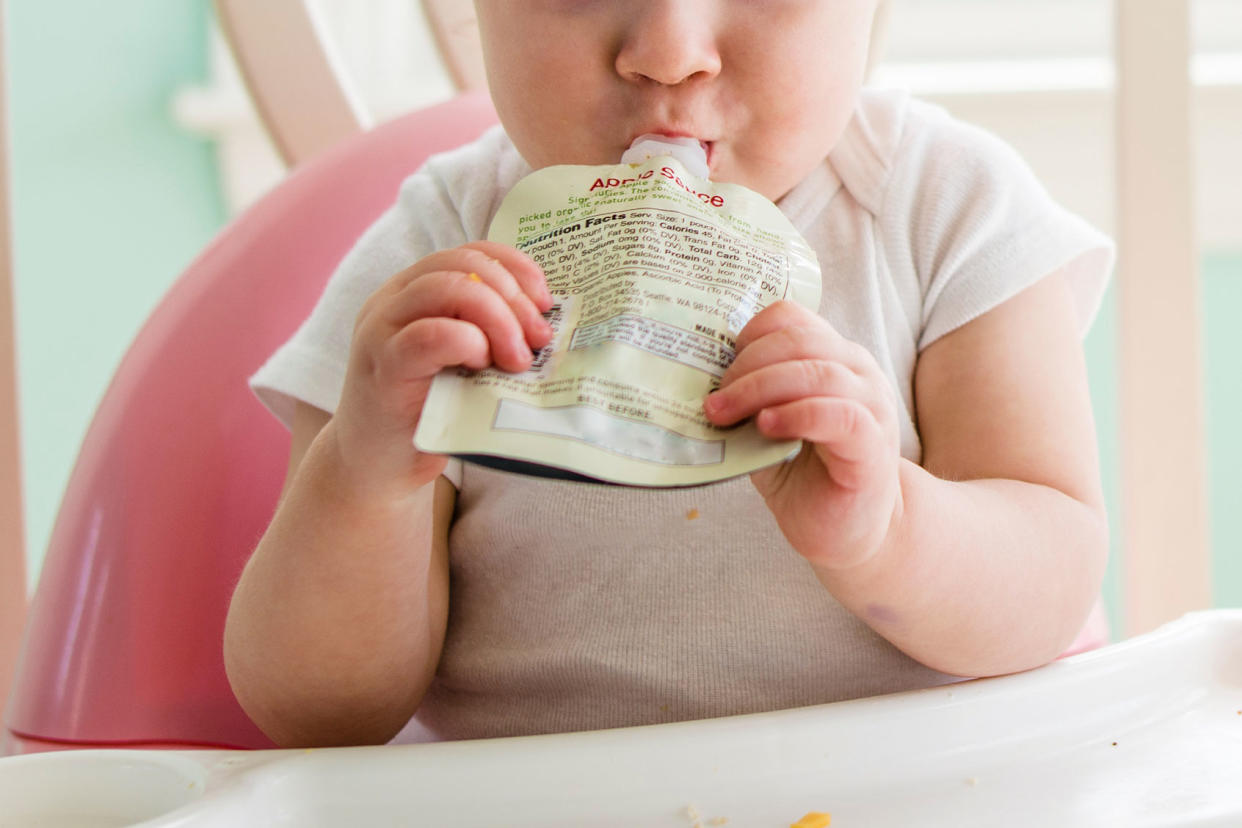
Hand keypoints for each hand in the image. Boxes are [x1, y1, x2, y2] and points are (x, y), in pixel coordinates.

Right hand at [331, 241, 552, 494]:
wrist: (377, 466)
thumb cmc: (428, 412)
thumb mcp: (463, 362)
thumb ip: (489, 334)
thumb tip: (550, 324)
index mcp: (414, 291)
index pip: (470, 252)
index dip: (515, 267)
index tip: (545, 301)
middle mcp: (393, 300)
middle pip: (463, 264)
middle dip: (514, 297)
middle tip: (539, 339)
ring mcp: (383, 330)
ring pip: (448, 287)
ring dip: (497, 318)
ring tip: (516, 358)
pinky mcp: (384, 368)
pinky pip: (429, 335)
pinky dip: (467, 342)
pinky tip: (481, 365)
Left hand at [703, 301, 902, 568]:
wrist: (848, 531)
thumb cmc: (807, 478)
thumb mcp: (767, 430)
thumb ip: (747, 403)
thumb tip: (697, 385)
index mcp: (832, 359)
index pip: (792, 319)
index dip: (750, 335)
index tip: (718, 368)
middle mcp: (857, 373)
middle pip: (798, 341)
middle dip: (745, 366)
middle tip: (713, 402)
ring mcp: (872, 405)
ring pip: (816, 372)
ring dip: (760, 389)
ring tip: (726, 415)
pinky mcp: (874, 443)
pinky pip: (839, 413)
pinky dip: (797, 414)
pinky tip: (767, 427)